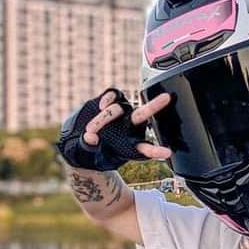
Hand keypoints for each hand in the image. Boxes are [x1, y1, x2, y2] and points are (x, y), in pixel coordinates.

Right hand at [56, 88, 171, 170]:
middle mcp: (128, 126)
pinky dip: (107, 100)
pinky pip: (113, 95)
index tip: (167, 152)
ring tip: (90, 129)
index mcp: (130, 145)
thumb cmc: (91, 150)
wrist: (82, 137)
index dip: (156, 151)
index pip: (146, 148)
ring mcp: (121, 112)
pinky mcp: (110, 101)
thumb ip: (90, 147)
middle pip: (143, 115)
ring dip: (104, 118)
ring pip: (119, 108)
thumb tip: (90, 138)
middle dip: (154, 106)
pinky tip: (101, 106)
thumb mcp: (89, 153)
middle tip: (167, 97)